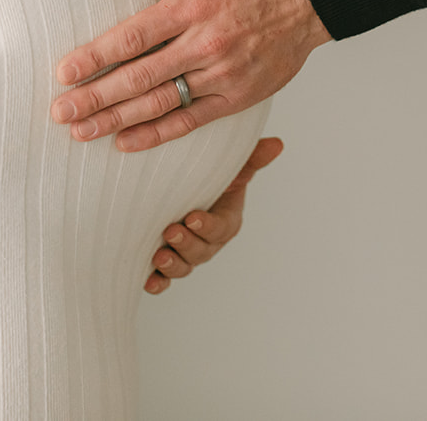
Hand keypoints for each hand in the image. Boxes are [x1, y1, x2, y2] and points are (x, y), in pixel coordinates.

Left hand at [51, 0, 329, 152]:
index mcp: (192, 6)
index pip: (133, 37)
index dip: (95, 57)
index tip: (64, 72)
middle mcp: (204, 44)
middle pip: (138, 77)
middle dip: (94, 97)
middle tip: (60, 112)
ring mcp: (221, 74)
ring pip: (159, 103)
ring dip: (117, 120)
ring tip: (81, 132)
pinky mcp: (236, 97)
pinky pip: (190, 120)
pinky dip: (156, 134)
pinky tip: (127, 141)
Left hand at [146, 136, 284, 294]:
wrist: (178, 187)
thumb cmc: (209, 178)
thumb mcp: (231, 167)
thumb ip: (252, 159)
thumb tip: (277, 144)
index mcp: (225, 221)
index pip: (220, 228)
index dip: (207, 226)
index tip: (192, 217)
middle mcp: (208, 242)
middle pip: (201, 251)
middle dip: (186, 244)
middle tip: (170, 232)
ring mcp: (187, 255)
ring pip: (183, 267)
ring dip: (172, 265)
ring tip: (158, 257)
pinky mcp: (167, 263)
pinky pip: (164, 279)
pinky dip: (157, 283)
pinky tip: (148, 282)